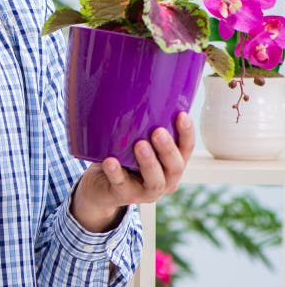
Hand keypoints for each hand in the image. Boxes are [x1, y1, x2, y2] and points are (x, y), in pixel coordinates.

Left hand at [70, 112, 195, 232]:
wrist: (99, 187)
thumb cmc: (122, 158)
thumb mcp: (134, 142)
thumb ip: (142, 128)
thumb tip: (138, 90)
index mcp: (171, 165)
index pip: (186, 150)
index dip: (187, 134)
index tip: (182, 115)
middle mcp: (164, 181)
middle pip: (175, 167)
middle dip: (168, 149)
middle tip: (158, 132)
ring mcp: (145, 192)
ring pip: (155, 181)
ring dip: (149, 162)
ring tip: (140, 145)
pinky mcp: (124, 197)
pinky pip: (121, 185)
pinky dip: (116, 172)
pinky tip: (110, 161)